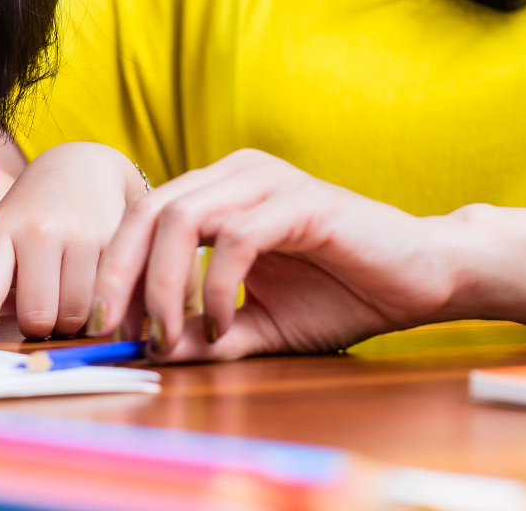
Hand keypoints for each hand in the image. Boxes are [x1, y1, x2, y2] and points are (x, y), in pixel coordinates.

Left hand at [0, 142, 147, 348]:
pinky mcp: (117, 241)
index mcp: (3, 231)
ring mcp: (81, 234)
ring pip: (77, 315)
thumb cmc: (32, 214)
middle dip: (41, 326)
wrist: (82, 167)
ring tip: (71, 295)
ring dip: (74, 321)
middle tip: (45, 308)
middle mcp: (40, 230)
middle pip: (39, 315)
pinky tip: (98, 287)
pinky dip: (102, 308)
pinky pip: (108, 301)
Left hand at [90, 149, 462, 362]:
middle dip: (120, 276)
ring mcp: (267, 182)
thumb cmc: (343, 294)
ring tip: (167, 334)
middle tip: (116, 331)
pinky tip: (225, 327)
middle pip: (147, 212)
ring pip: (181, 219)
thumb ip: (205, 334)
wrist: (423, 279)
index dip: (112, 270)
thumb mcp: (258, 325)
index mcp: (218, 192)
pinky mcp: (300, 201)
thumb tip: (149, 350)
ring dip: (163, 285)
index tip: (101, 326)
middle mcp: (235, 175)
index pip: (140, 219)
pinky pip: (234, 239)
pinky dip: (217, 288)